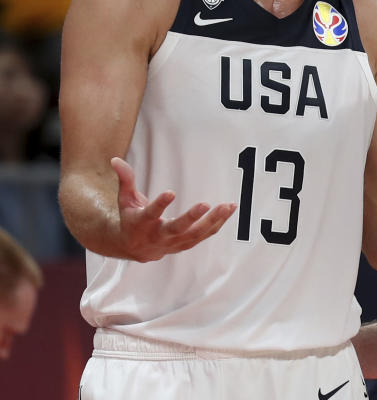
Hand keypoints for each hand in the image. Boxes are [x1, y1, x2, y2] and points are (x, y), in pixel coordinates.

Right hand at [113, 157, 236, 261]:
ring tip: (227, 206)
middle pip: (176, 228)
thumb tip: (115, 159)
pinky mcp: (185, 244)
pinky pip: (204, 235)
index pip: (150, 214)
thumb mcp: (124, 199)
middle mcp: (158, 236)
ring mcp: (173, 242)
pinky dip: (218, 223)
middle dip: (191, 218)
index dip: (159, 204)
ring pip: (195, 234)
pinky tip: (229, 210)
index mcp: (140, 224)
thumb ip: (125, 179)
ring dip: (212, 221)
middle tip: (205, 204)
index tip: (170, 192)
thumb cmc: (131, 218)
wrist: (133, 247)